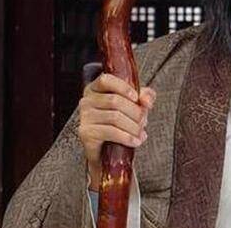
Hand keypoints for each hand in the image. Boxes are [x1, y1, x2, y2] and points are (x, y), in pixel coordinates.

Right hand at [77, 73, 155, 190]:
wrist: (107, 151)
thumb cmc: (121, 123)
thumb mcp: (136, 105)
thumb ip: (145, 96)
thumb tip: (146, 100)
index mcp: (96, 88)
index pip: (106, 80)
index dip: (123, 87)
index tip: (136, 97)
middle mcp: (86, 100)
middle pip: (114, 100)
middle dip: (135, 112)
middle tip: (144, 121)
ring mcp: (84, 117)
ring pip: (114, 117)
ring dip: (133, 126)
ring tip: (141, 133)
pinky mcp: (85, 132)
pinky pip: (110, 132)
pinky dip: (127, 137)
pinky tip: (136, 141)